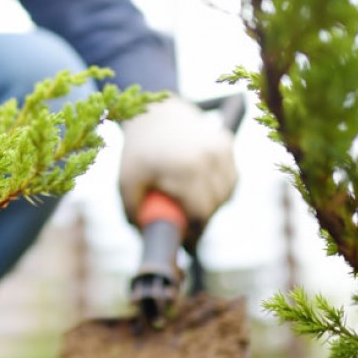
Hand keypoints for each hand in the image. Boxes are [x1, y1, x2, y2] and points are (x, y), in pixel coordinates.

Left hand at [119, 96, 237, 247]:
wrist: (153, 114)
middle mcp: (208, 157)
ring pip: (227, 193)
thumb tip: (148, 240)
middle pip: (215, 205)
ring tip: (190, 204)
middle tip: (186, 226)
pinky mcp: (226, 143)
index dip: (194, 233)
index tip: (186, 243)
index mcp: (185, 168)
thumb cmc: (137, 153)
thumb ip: (135, 213)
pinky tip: (202, 186)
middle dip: (202, 221)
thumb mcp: (126, 183)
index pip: (201, 212)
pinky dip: (221, 188)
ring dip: (213, 204)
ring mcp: (220, 148)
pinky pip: (231, 179)